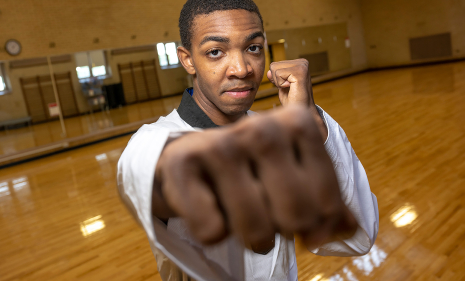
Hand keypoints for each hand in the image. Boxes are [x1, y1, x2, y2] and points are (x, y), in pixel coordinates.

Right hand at [153, 105, 356, 250]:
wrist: (187, 160)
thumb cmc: (247, 170)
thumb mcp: (291, 174)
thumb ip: (323, 198)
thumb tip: (351, 229)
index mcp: (297, 122)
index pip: (329, 199)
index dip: (324, 223)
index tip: (312, 230)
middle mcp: (261, 127)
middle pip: (297, 216)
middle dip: (287, 231)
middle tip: (275, 225)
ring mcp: (220, 143)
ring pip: (256, 228)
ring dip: (252, 237)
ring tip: (246, 224)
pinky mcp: (183, 162)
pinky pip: (212, 229)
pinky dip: (213, 233)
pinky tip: (211, 211)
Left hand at [267, 59, 327, 141]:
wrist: (301, 112)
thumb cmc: (292, 101)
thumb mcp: (281, 85)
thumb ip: (275, 76)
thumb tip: (269, 71)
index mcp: (299, 63)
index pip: (274, 65)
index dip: (276, 79)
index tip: (287, 86)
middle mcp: (302, 62)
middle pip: (273, 65)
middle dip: (276, 80)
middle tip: (288, 88)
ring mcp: (302, 66)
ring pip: (274, 69)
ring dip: (279, 83)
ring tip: (290, 89)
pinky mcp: (300, 73)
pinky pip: (278, 74)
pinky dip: (281, 84)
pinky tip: (291, 89)